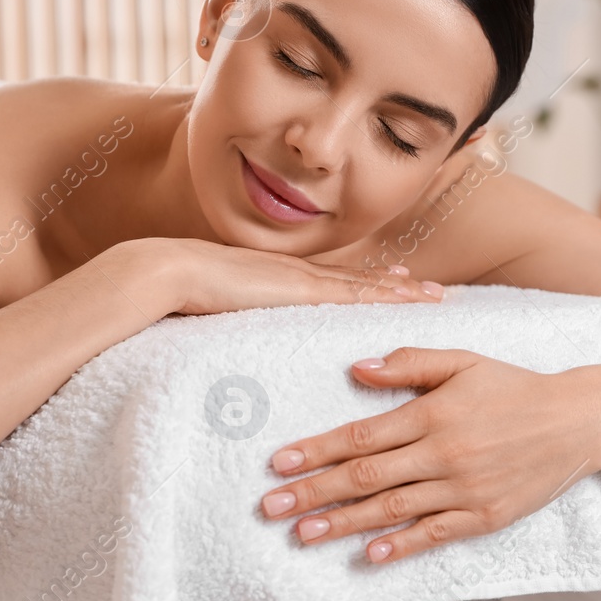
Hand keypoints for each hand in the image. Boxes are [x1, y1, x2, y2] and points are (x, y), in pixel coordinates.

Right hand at [155, 238, 444, 315]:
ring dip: (400, 290)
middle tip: (431, 288)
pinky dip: (382, 295)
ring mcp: (299, 278)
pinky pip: (351, 293)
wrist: (168, 271)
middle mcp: (295, 272)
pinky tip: (406, 299)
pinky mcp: (298, 289)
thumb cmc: (181, 292)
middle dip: (395, 284)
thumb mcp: (217, 305)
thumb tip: (232, 329)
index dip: (364, 282)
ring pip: (363, 284)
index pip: (330, 280)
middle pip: (356, 279)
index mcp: (277, 275)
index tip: (392, 280)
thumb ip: (234, 316)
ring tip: (432, 293)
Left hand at [256, 348, 600, 562]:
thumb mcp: (464, 361)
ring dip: (343, 524)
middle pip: (365, 477)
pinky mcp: (484, 516)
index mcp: (432, 413)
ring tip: (303, 534)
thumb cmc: (515, 388)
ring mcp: (464, 488)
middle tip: (271, 507)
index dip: (316, 450)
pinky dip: (401, 546)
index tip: (279, 463)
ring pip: (391, 510)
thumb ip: (410, 363)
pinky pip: (434, 534)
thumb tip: (358, 368)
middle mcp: (443, 453)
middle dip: (313, 492)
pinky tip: (369, 556)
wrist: (578, 422)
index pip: (361, 435)